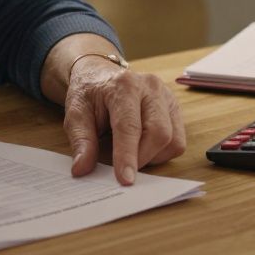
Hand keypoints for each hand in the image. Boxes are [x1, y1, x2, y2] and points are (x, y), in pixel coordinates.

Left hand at [62, 58, 186, 184]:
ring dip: (152, 157)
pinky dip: (161, 153)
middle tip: (122, 168)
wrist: (101, 74)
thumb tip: (82, 169)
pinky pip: (178, 141)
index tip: (125, 180)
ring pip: (173, 140)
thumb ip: (81, 141)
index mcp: (124, 86)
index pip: (129, 126)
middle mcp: (151, 87)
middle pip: (159, 133)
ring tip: (131, 151)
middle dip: (141, 159)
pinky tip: (143, 146)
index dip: (127, 156)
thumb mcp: (76, 114)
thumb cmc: (90, 95)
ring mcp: (167, 97)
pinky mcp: (175, 108)